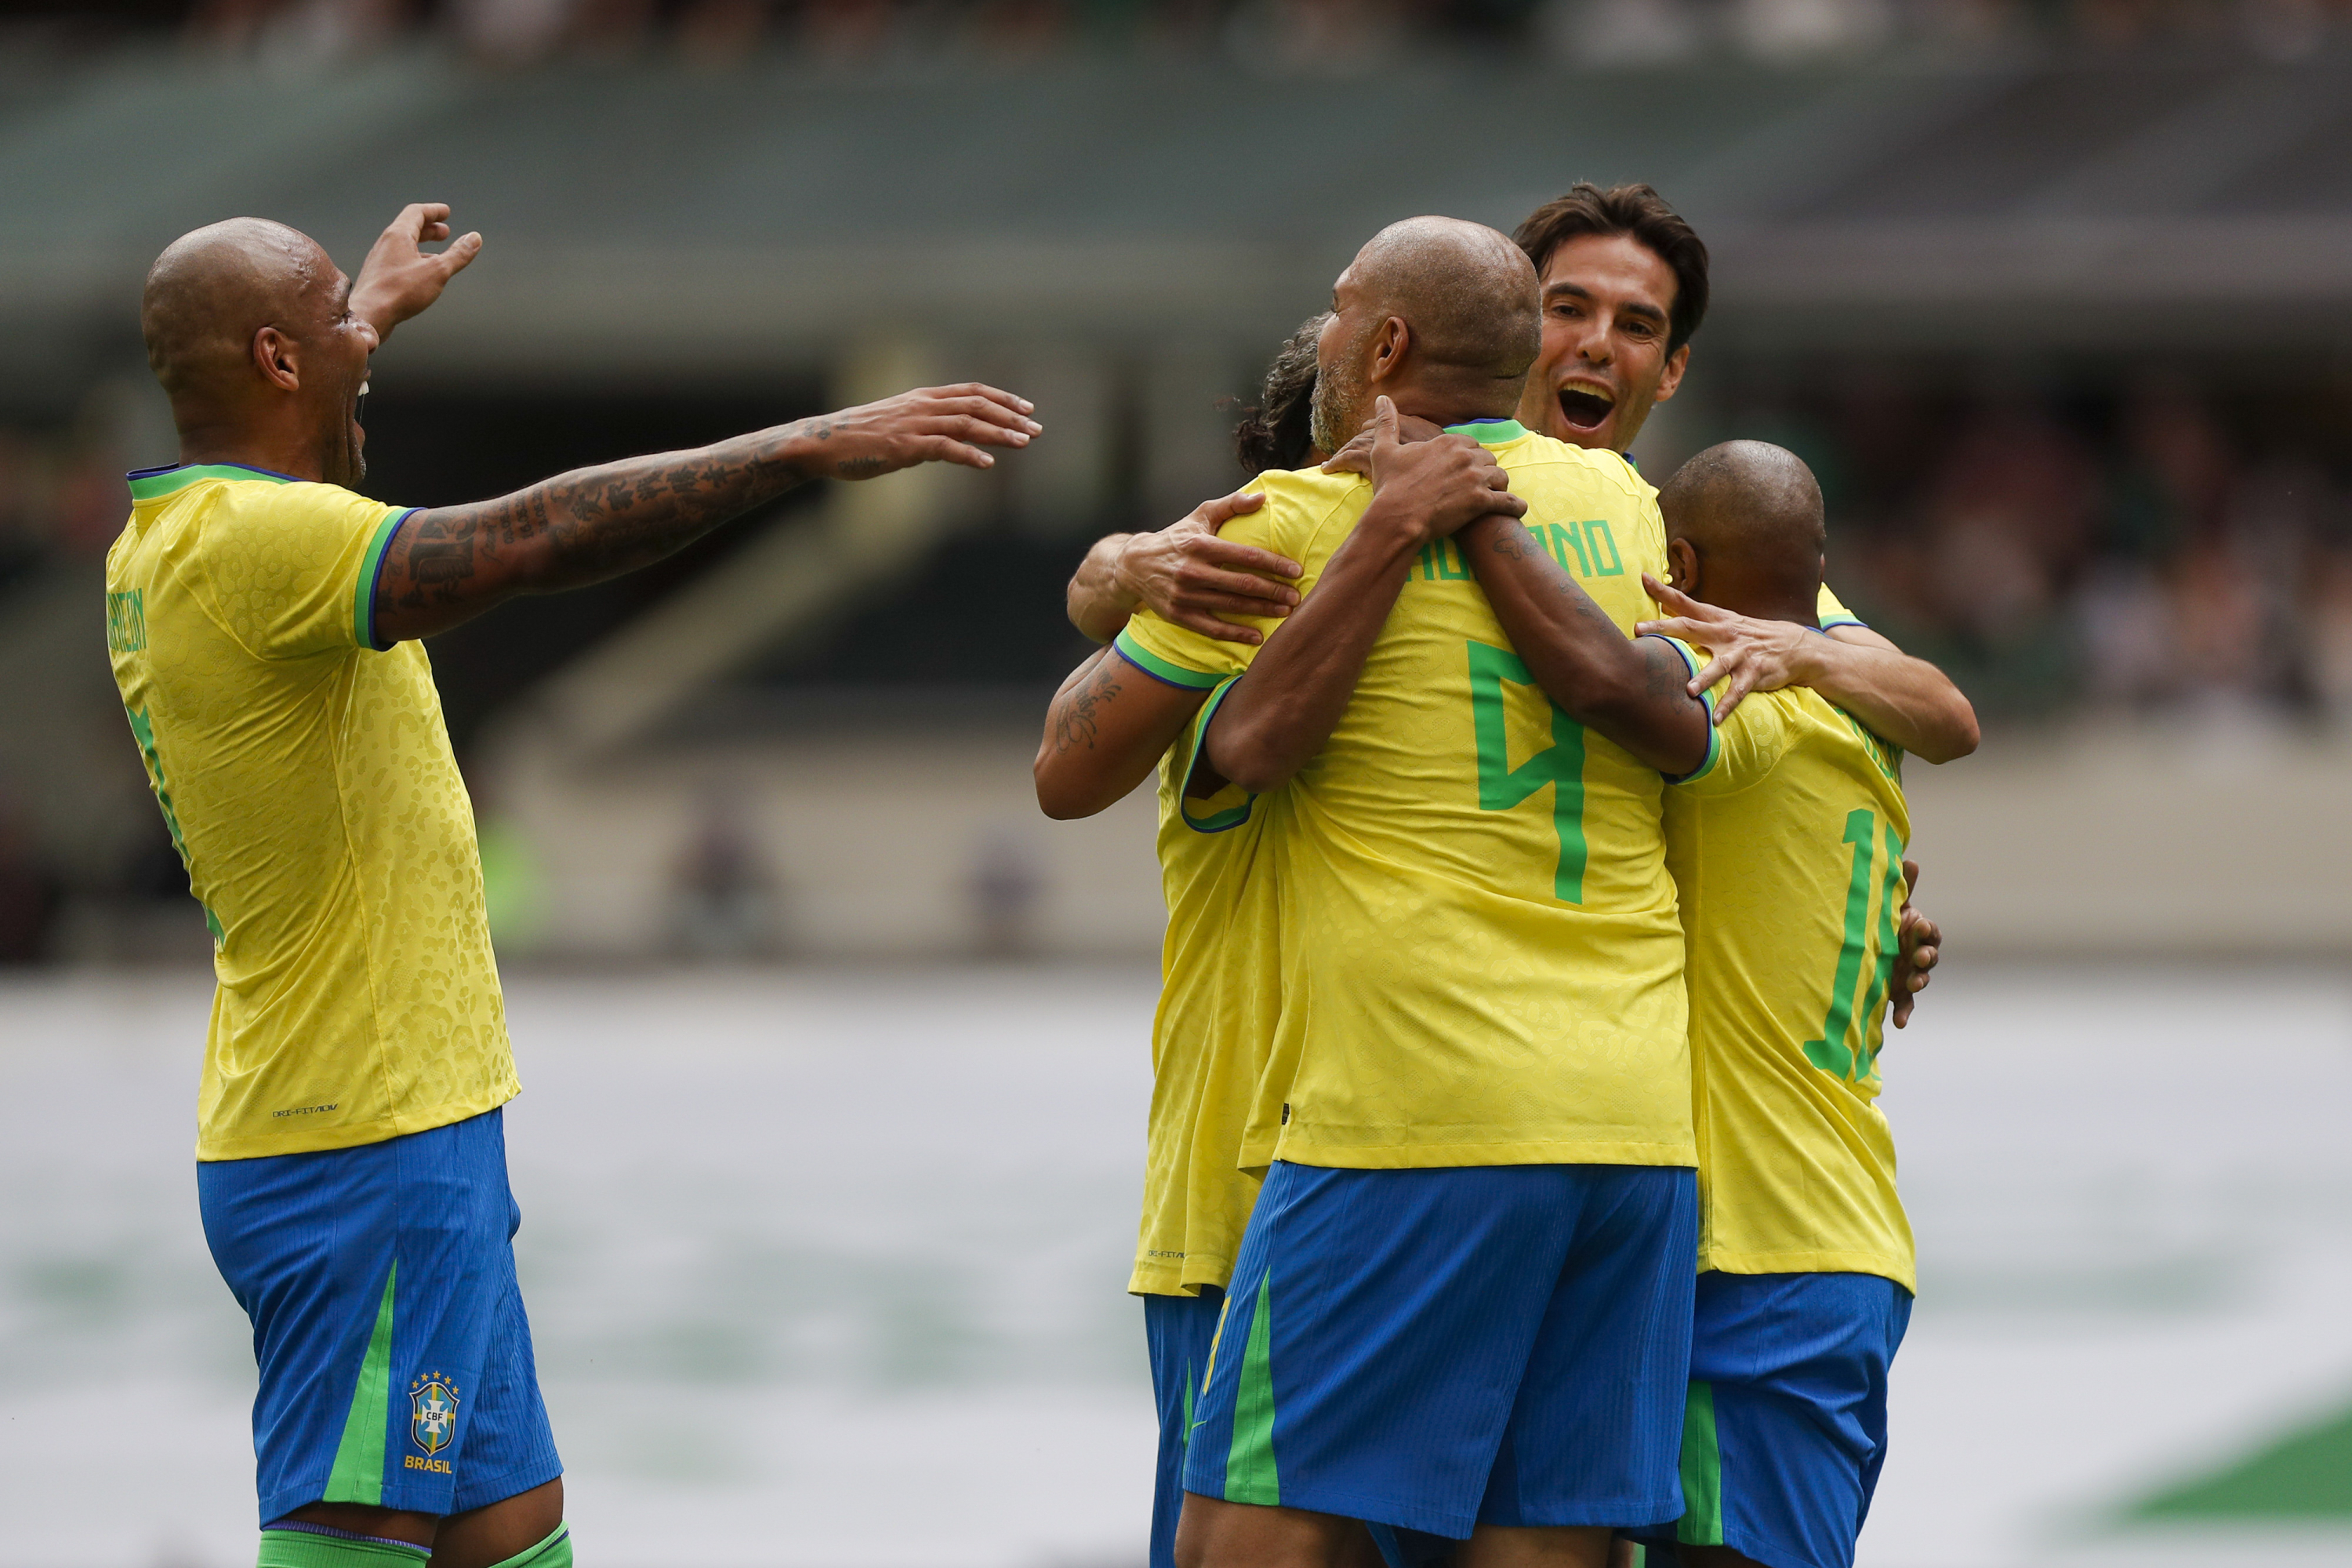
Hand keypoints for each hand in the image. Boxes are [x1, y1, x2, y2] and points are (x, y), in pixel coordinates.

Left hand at [349, 203, 481, 342]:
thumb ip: (457, 254)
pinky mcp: (378, 276)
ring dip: (422, 246)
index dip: (433, 211)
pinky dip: (413, 259)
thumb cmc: (400, 291)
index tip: (445, 212)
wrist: (369, 315)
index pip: (416, 213)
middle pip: (409, 228)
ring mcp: (380, 260)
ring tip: (438, 255)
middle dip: (429, 229)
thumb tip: (474, 238)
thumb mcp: (438, 271)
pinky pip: (398, 260)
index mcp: (398, 235)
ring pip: (403, 246)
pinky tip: (422, 275)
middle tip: (445, 233)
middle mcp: (385, 243)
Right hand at [794, 383, 1040, 477]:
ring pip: (966, 423)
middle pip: (976, 404)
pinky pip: (944, 448)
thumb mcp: (897, 424)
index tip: (1027, 408)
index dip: (1002, 398)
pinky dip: (969, 455)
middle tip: (1036, 429)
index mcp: (922, 398)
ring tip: (1024, 443)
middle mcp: (922, 406)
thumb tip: (949, 444)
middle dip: (1010, 417)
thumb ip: (926, 429)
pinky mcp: (904, 446)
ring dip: (999, 433)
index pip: (971, 391)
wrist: (823, 443)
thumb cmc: (858, 438)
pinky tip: (988, 464)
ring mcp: (913, 424)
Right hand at [1115, 491, 1297, 643]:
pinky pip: (1212, 628)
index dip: (1274, 564)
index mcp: (1200, 546)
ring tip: (1285, 612)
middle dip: (1273, 592)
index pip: (1246, 556)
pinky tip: (1256, 637)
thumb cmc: (1175, 538)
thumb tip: (1261, 497)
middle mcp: (1192, 572)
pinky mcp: (1179, 616)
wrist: (1133, 566)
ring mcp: (1185, 597)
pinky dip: (1235, 634)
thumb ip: (1231, 505)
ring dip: (1261, 611)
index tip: (1295, 571)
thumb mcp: (1200, 516)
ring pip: (1231, 607)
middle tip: (1296, 596)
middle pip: (1242, 585)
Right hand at [1332, 396, 1523, 544]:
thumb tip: (1381, 398)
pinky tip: (1517, 509)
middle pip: (1488, 459)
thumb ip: (1387, 423)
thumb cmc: (1390, 486)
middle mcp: (1465, 456)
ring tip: (1495, 495)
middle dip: (1485, 470)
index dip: (1469, 456)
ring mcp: (1475, 478)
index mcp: (1447, 442)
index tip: (1465, 467)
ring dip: (1499, 486)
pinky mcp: (1481, 501)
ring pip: (1501, 477)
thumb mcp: (1384, 450)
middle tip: (1479, 483)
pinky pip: (1508, 502)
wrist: (1396, 517)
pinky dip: (1514, 506)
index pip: (1470, 444)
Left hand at [1637, 573, 1821, 721]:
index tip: (1644, 578)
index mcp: (1716, 619)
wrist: (1794, 646)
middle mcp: (1725, 633)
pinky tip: (1715, 719)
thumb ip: (1694, 617)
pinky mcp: (1754, 673)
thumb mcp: (1724, 621)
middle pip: (1690, 627)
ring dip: (1704, 677)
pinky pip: (1738, 691)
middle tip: (1640, 630)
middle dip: (1664, 627)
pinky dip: (1726, 705)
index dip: (1664, 590)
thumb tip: (1664, 606)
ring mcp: (1740, 653)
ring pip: (1719, 665)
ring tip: (1689, 690)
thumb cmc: (1748, 634)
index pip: (1686, 602)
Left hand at [1889, 858, 1940, 1029]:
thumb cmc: (1880, 925)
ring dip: (1920, 981)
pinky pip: (1906, 1005)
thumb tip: (1911, 859)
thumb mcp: (1889, 907)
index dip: (1928, 931)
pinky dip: (1904, 1014)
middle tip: (1920, 956)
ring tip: (1913, 983)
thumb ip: (1903, 887)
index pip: (1930, 932)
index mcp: (1917, 934)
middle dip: (1927, 956)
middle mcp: (1917, 955)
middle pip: (1930, 956)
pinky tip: (1899, 1023)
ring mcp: (1910, 975)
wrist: (1859, 952)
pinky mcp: (1899, 993)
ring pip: (1922, 980)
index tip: (1920, 927)